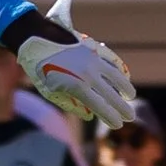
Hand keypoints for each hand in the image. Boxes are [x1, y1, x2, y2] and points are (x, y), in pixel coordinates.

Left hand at [16, 0, 136, 127]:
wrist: (36, 40)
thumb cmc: (39, 70)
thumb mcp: (49, 92)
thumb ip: (70, 104)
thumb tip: (89, 116)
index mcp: (76, 87)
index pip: (100, 106)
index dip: (111, 117)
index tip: (118, 124)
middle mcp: (88, 74)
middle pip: (111, 94)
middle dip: (122, 108)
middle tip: (129, 117)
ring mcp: (93, 60)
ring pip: (116, 76)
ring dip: (125, 87)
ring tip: (130, 96)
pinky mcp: (94, 48)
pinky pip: (112, 60)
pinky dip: (120, 70)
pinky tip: (125, 76)